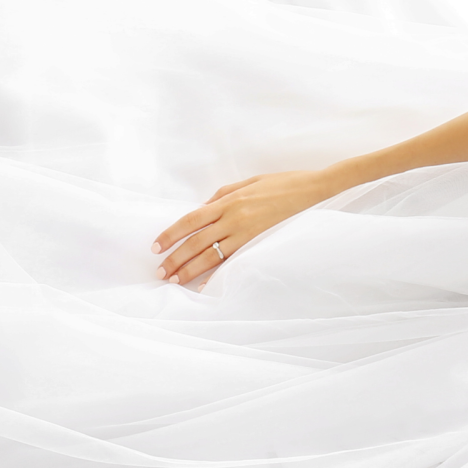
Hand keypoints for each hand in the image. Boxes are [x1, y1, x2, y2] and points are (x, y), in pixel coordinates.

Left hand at [155, 169, 341, 283]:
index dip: (171, 234)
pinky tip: (205, 284)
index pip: (190, 220)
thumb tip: (203, 208)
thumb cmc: (279, 183)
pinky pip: (233, 261)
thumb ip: (222, 195)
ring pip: (211, 255)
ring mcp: (246, 232)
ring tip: (175, 280)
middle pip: (196, 241)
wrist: (309, 189)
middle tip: (161, 271)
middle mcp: (233, 218)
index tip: (157, 246)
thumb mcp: (246, 182)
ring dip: (191, 269)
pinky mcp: (259, 242)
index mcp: (227, 201)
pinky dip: (218, 274)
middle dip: (176, 258)